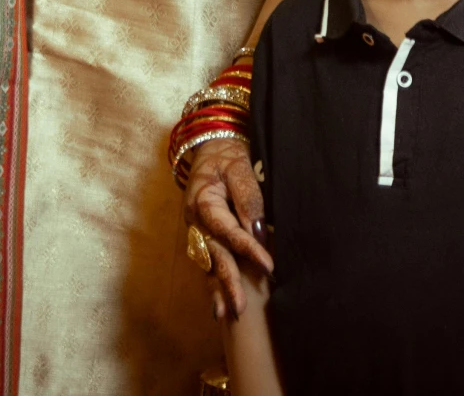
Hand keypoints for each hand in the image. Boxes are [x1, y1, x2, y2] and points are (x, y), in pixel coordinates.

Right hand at [182, 136, 271, 316]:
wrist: (209, 148)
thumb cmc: (226, 157)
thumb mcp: (238, 168)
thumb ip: (248, 198)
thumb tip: (258, 231)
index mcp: (202, 203)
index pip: (228, 231)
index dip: (248, 249)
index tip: (269, 266)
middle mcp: (194, 223)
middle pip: (213, 256)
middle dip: (229, 282)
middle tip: (242, 307)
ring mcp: (196, 233)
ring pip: (208, 265)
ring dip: (218, 290)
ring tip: (229, 314)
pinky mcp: (202, 239)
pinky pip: (207, 265)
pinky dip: (213, 287)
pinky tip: (220, 309)